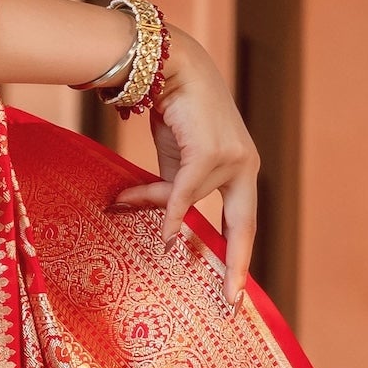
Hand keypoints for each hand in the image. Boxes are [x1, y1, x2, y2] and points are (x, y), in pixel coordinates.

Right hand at [109, 28, 259, 307]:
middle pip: (243, 225)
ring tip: (122, 201)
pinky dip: (171, 210)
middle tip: (231, 300)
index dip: (239, 256)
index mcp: (243, 171)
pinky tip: (164, 232)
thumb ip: (176, 193)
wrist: (174, 67)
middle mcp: (246, 166)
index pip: (244, 222)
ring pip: (193, 201)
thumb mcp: (178, 161)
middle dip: (236, 265)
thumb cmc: (178, 112)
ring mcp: (233, 160)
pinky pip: (187, 192)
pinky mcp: (211, 152)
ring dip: (156, 204)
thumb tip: (165, 230)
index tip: (234, 289)